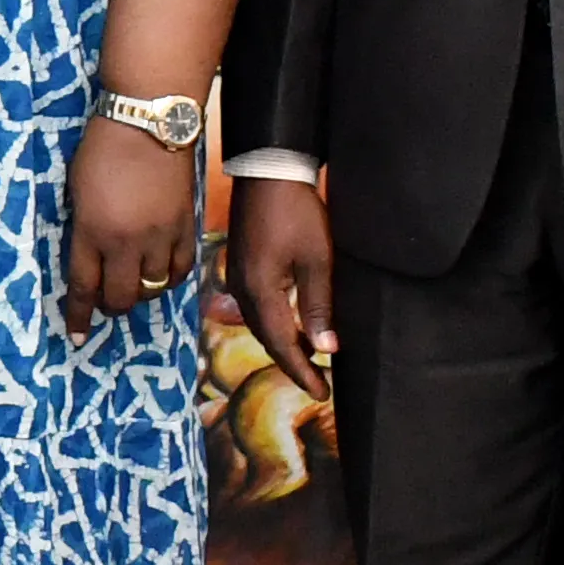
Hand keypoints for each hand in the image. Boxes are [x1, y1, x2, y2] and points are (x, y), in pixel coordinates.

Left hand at [63, 118, 201, 332]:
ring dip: (140, 292)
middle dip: (110, 306)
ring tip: (133, 283)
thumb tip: (89, 258)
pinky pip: (180, 270)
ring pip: (152, 288)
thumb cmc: (102, 149)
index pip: (83, 286)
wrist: (148, 123)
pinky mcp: (186, 227)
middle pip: (120, 297)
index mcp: (91, 231)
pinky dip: (169, 278)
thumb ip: (83, 228)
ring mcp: (160, 237)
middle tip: (107, 301)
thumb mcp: (77, 191)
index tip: (77, 335)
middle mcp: (126, 242)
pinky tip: (161, 273)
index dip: (79, 314)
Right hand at [225, 170, 337, 374]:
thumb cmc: (296, 211)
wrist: (268, 171)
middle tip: (318, 384)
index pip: (282, 344)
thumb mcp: (316, 260)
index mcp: (260, 291)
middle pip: (267, 339)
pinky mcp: (241, 266)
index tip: (323, 393)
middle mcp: (242, 290)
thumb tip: (326, 348)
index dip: (302, 371)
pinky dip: (274, 324)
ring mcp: (237, 278)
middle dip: (292, 363)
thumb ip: (318, 306)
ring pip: (260, 324)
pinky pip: (256, 307)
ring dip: (283, 344)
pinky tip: (290, 326)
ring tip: (309, 360)